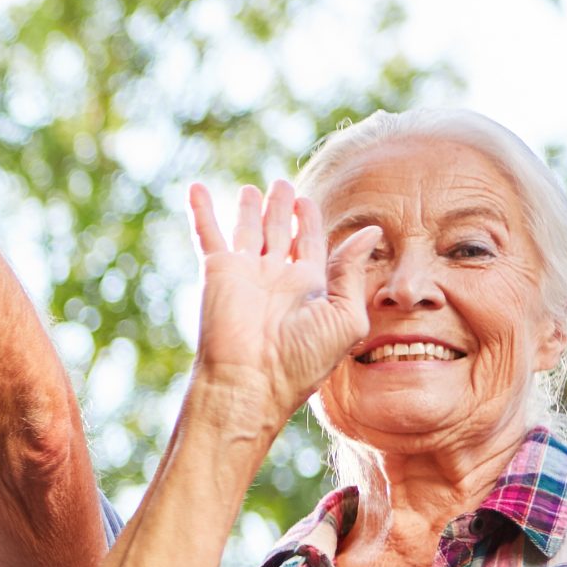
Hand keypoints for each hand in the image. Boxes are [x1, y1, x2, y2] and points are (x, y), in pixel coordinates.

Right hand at [184, 179, 375, 432]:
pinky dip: (201, 210)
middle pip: (279, 233)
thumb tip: (370, 232)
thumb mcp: (345, 315)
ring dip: (250, 208)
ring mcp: (245, 273)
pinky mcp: (219, 271)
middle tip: (283, 185)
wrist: (251, 381)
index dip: (309, 222)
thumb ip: (351, 271)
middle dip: (282, 209)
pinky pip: (208, 233)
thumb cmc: (303, 359)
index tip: (307, 202)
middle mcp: (275, 278)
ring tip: (256, 188)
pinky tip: (196, 188)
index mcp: (307, 288)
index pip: (309, 245)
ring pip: (248, 229)